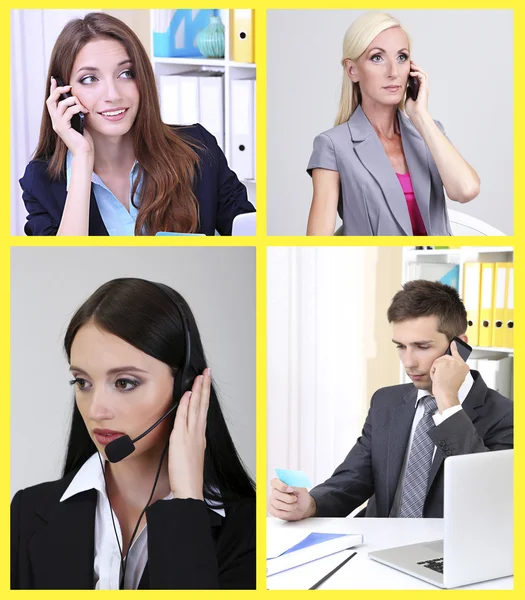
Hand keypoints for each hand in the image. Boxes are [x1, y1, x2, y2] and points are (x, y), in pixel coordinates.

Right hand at [46, 77, 93, 157]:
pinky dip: (76, 108)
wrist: (84, 153)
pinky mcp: (63, 128)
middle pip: (51, 101)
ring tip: (81, 104)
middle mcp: (55, 122)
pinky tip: (83, 111)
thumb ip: (76, 114)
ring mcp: (58, 125)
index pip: (52, 102)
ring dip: (71, 101)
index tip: (55, 80)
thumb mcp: (79, 123)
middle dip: (58, 91)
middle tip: (68, 87)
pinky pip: (68, 112)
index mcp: (58, 120)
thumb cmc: (84, 141)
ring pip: (60, 105)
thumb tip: (79, 103)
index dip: (52, 90)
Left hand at [168, 368, 210, 499]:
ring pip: (196, 407)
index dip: (204, 395)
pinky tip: (188, 395)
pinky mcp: (181, 438)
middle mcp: (197, 432)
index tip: (205, 382)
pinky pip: (184, 418)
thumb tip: (184, 430)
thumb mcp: (189, 454)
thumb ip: (187, 440)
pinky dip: (187, 405)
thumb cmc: (187, 475)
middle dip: (204, 387)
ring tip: (200, 377)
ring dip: (198, 391)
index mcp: (199, 435)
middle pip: (202, 405)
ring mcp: (191, 434)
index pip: (202, 410)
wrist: (189, 488)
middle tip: (206, 372)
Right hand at [268, 478, 315, 520]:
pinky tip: (290, 511)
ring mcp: (272, 501)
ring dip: (290, 506)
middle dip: (289, 498)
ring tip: (295, 505)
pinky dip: (287, 513)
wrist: (303, 507)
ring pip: (278, 505)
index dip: (281, 486)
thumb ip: (295, 486)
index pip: (274, 482)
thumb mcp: (302, 489)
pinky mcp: (273, 510)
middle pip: (277, 494)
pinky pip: (278, 513)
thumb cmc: (301, 496)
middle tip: (295, 498)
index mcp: (280, 483)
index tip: (291, 489)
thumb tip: (290, 486)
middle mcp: (274, 491)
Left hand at [404, 61, 429, 125]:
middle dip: (415, 67)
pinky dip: (418, 73)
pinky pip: (423, 77)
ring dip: (417, 68)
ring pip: (423, 73)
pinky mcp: (425, 88)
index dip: (412, 72)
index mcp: (419, 90)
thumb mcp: (408, 99)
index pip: (416, 78)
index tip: (406, 68)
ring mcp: (424, 88)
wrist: (417, 116)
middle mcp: (423, 88)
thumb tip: (406, 86)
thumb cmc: (413, 111)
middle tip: (409, 63)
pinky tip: (411, 73)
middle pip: (421, 74)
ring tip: (411, 65)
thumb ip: (408, 92)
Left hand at [430, 341, 469, 411]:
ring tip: (442, 379)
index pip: (458, 354)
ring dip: (437, 370)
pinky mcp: (444, 362)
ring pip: (438, 361)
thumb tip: (447, 361)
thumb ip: (454, 368)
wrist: (447, 394)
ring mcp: (452, 362)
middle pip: (445, 358)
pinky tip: (438, 378)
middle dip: (440, 366)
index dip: (454, 348)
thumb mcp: (455, 377)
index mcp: (464, 367)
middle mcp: (459, 363)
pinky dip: (433, 372)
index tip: (453, 342)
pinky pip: (434, 365)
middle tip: (442, 377)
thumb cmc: (450, 389)